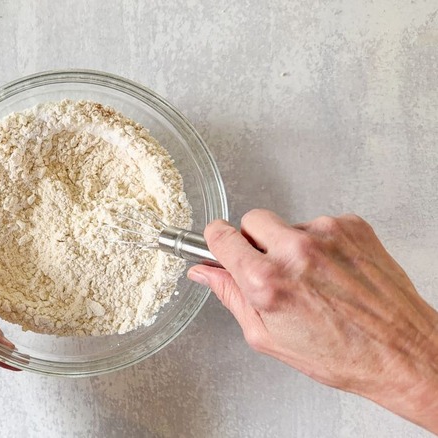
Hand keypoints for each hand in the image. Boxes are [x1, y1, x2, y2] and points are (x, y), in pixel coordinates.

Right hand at [188, 210, 437, 432]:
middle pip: (251, 220)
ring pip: (288, 224)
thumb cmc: (340, 354)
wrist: (402, 351)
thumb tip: (206, 273)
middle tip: (272, 270)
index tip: (221, 245)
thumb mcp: (268, 337)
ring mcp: (326, 234)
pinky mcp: (352, 226)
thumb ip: (231, 297)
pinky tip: (334, 273)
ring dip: (291, 245)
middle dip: (255, 241)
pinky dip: (322, 244)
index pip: (221, 236)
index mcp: (267, 280)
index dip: (218, 241)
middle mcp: (295, 251)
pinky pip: (320, 225)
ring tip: (314, 280)